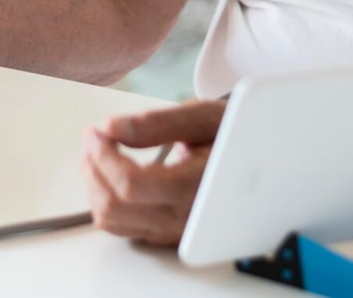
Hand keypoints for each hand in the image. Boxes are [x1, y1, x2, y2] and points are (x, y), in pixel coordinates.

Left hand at [80, 98, 226, 245]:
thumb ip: (156, 123)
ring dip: (96, 184)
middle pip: (115, 206)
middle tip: (93, 138)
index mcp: (198, 187)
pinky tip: (111, 173)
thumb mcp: (202, 118)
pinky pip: (122, 227)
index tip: (96, 131)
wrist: (259, 159)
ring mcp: (175, 231)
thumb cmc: (232, 135)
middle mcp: (186, 218)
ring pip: (113, 221)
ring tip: (98, 153)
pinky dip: (107, 200)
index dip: (104, 156)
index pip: (132, 185)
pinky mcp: (167, 235)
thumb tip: (111, 128)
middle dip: (93, 168)